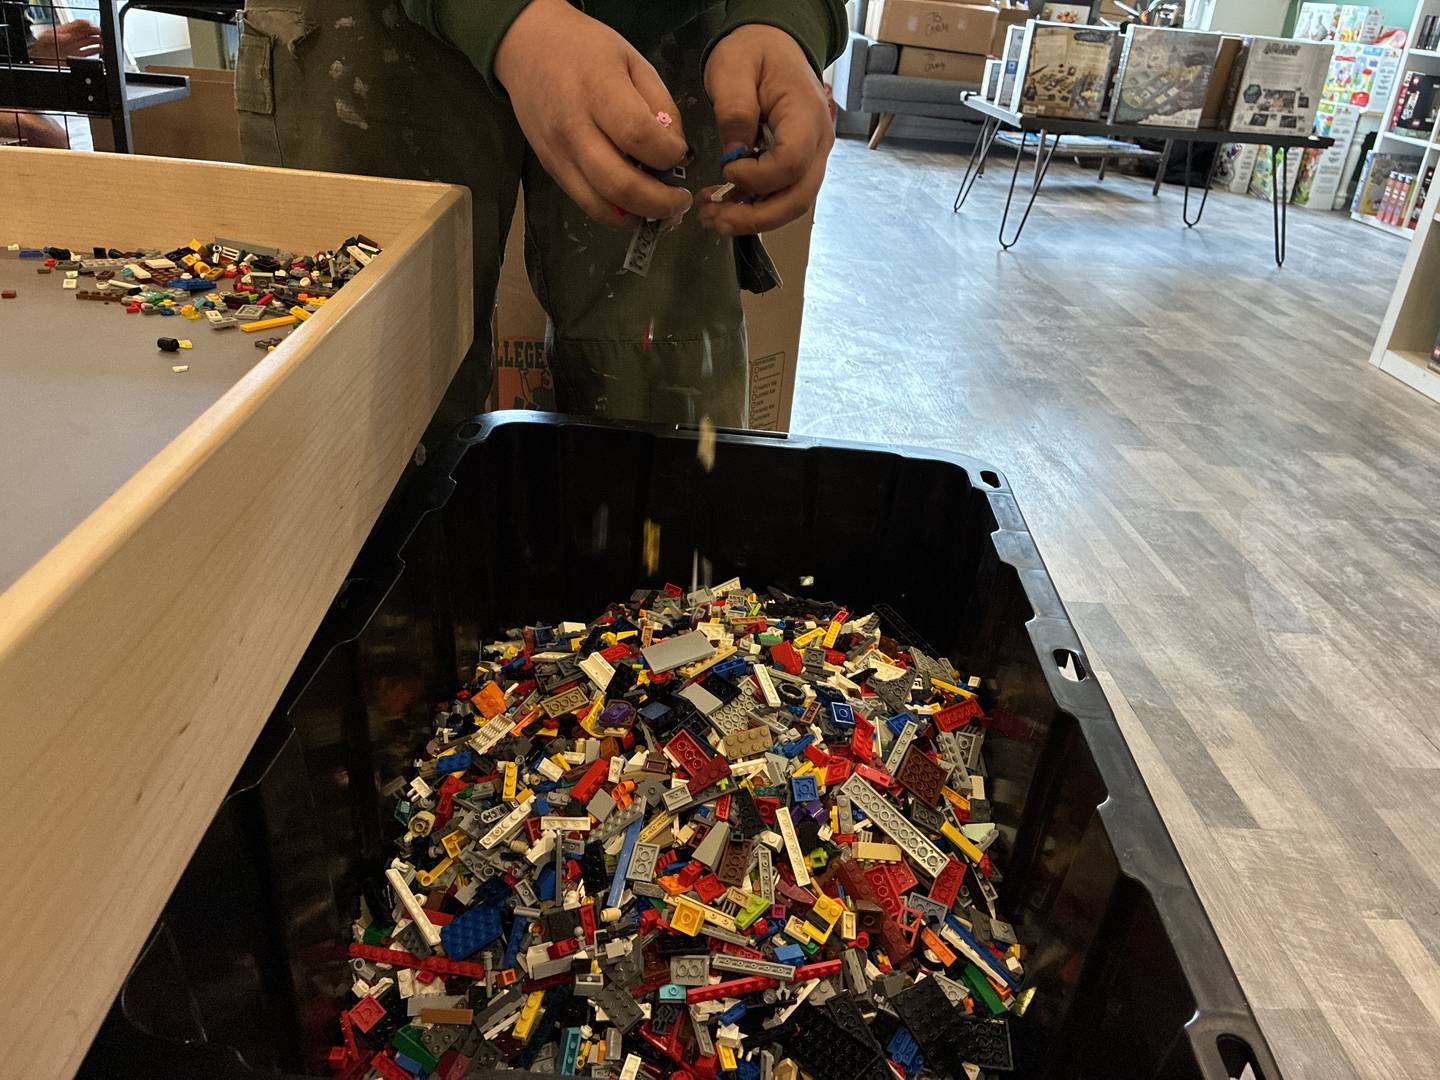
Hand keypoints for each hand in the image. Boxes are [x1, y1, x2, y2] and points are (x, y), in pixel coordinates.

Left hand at [31, 19, 102, 64]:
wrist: (38, 62)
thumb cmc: (39, 50)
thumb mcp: (45, 39)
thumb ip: (56, 36)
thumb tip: (67, 36)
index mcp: (64, 31)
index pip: (77, 24)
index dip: (85, 23)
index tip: (91, 24)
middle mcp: (71, 39)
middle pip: (86, 32)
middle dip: (94, 31)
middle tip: (100, 33)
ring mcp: (74, 48)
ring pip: (89, 42)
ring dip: (97, 40)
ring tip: (103, 41)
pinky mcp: (77, 57)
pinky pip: (89, 52)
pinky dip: (96, 50)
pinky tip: (101, 49)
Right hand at [496, 0, 691, 227]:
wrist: (528, 47)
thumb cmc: (587, 50)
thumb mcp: (634, 62)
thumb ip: (661, 105)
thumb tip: (676, 153)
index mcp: (599, 91)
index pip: (639, 137)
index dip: (668, 154)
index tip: (680, 153)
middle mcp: (574, 128)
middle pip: (620, 184)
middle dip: (660, 203)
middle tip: (681, 200)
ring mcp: (558, 153)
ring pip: (601, 205)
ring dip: (639, 218)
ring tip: (662, 212)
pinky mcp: (551, 168)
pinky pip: (586, 204)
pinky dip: (615, 215)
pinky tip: (635, 208)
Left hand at [696, 25, 834, 235]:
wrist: (774, 45)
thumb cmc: (755, 51)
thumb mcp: (733, 68)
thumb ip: (734, 110)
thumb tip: (733, 156)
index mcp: (807, 115)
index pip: (792, 163)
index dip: (758, 177)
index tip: (726, 169)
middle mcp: (818, 142)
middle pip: (799, 197)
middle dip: (756, 217)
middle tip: (715, 219)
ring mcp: (811, 157)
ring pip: (792, 204)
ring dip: (753, 219)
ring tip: (712, 217)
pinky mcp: (797, 166)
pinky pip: (782, 196)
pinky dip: (753, 208)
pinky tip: (722, 206)